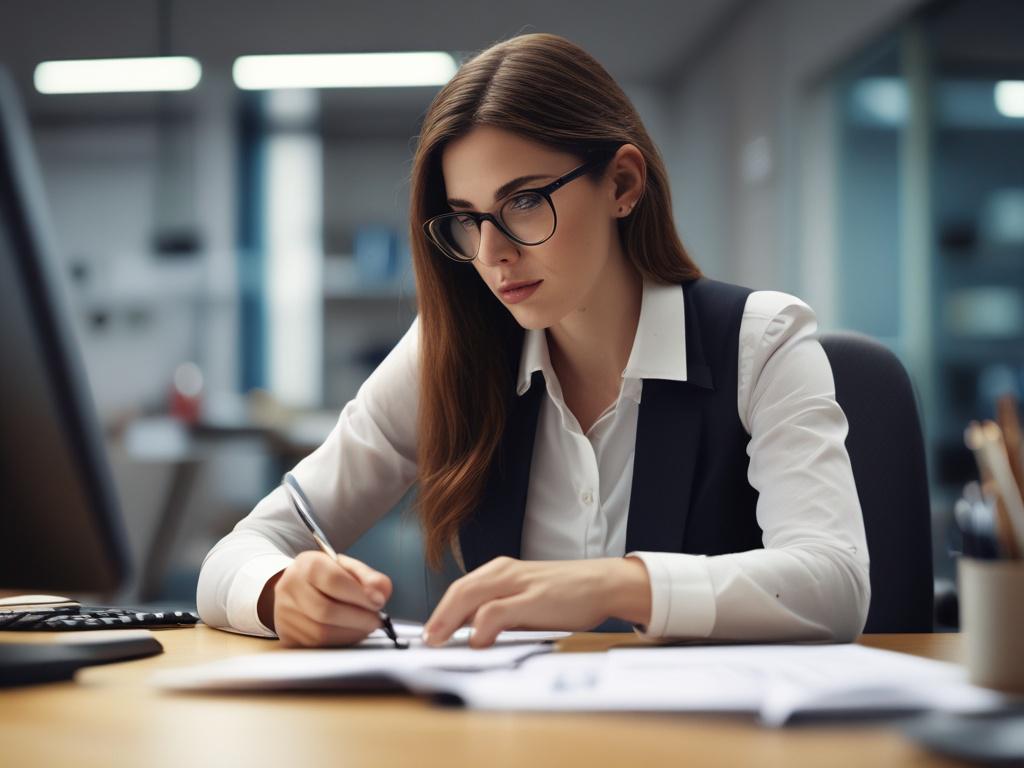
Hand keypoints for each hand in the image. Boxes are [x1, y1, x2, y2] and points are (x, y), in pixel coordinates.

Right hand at [263, 551, 392, 647]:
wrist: (295, 588)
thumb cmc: (325, 576)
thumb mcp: (346, 567)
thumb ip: (367, 576)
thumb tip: (382, 591)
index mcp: (306, 564)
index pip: (333, 580)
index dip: (360, 594)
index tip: (379, 602)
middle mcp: (290, 588)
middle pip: (326, 610)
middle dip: (358, 618)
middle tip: (376, 619)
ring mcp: (285, 613)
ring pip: (321, 632)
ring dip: (351, 632)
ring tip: (366, 626)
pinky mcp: (287, 635)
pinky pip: (317, 645)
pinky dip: (341, 641)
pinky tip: (352, 633)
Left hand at [422, 556, 651, 648]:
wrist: (602, 583)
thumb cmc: (564, 594)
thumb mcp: (525, 598)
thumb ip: (501, 609)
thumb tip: (473, 632)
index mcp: (501, 570)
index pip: (460, 588)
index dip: (441, 611)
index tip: (430, 633)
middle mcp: (504, 571)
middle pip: (459, 591)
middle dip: (438, 617)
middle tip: (426, 640)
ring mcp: (518, 583)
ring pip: (470, 596)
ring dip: (450, 621)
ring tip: (439, 642)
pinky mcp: (533, 598)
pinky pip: (497, 611)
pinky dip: (481, 625)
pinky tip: (476, 640)